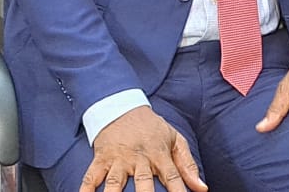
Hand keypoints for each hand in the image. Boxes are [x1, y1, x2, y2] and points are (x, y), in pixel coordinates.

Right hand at [81, 106, 206, 191]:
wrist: (122, 105)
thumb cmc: (151, 128)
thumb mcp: (174, 139)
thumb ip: (188, 165)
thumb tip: (202, 188)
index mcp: (159, 154)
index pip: (172, 177)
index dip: (178, 191)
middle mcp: (139, 158)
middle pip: (143, 182)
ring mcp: (119, 159)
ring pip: (116, 181)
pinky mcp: (102, 158)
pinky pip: (91, 176)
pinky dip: (86, 188)